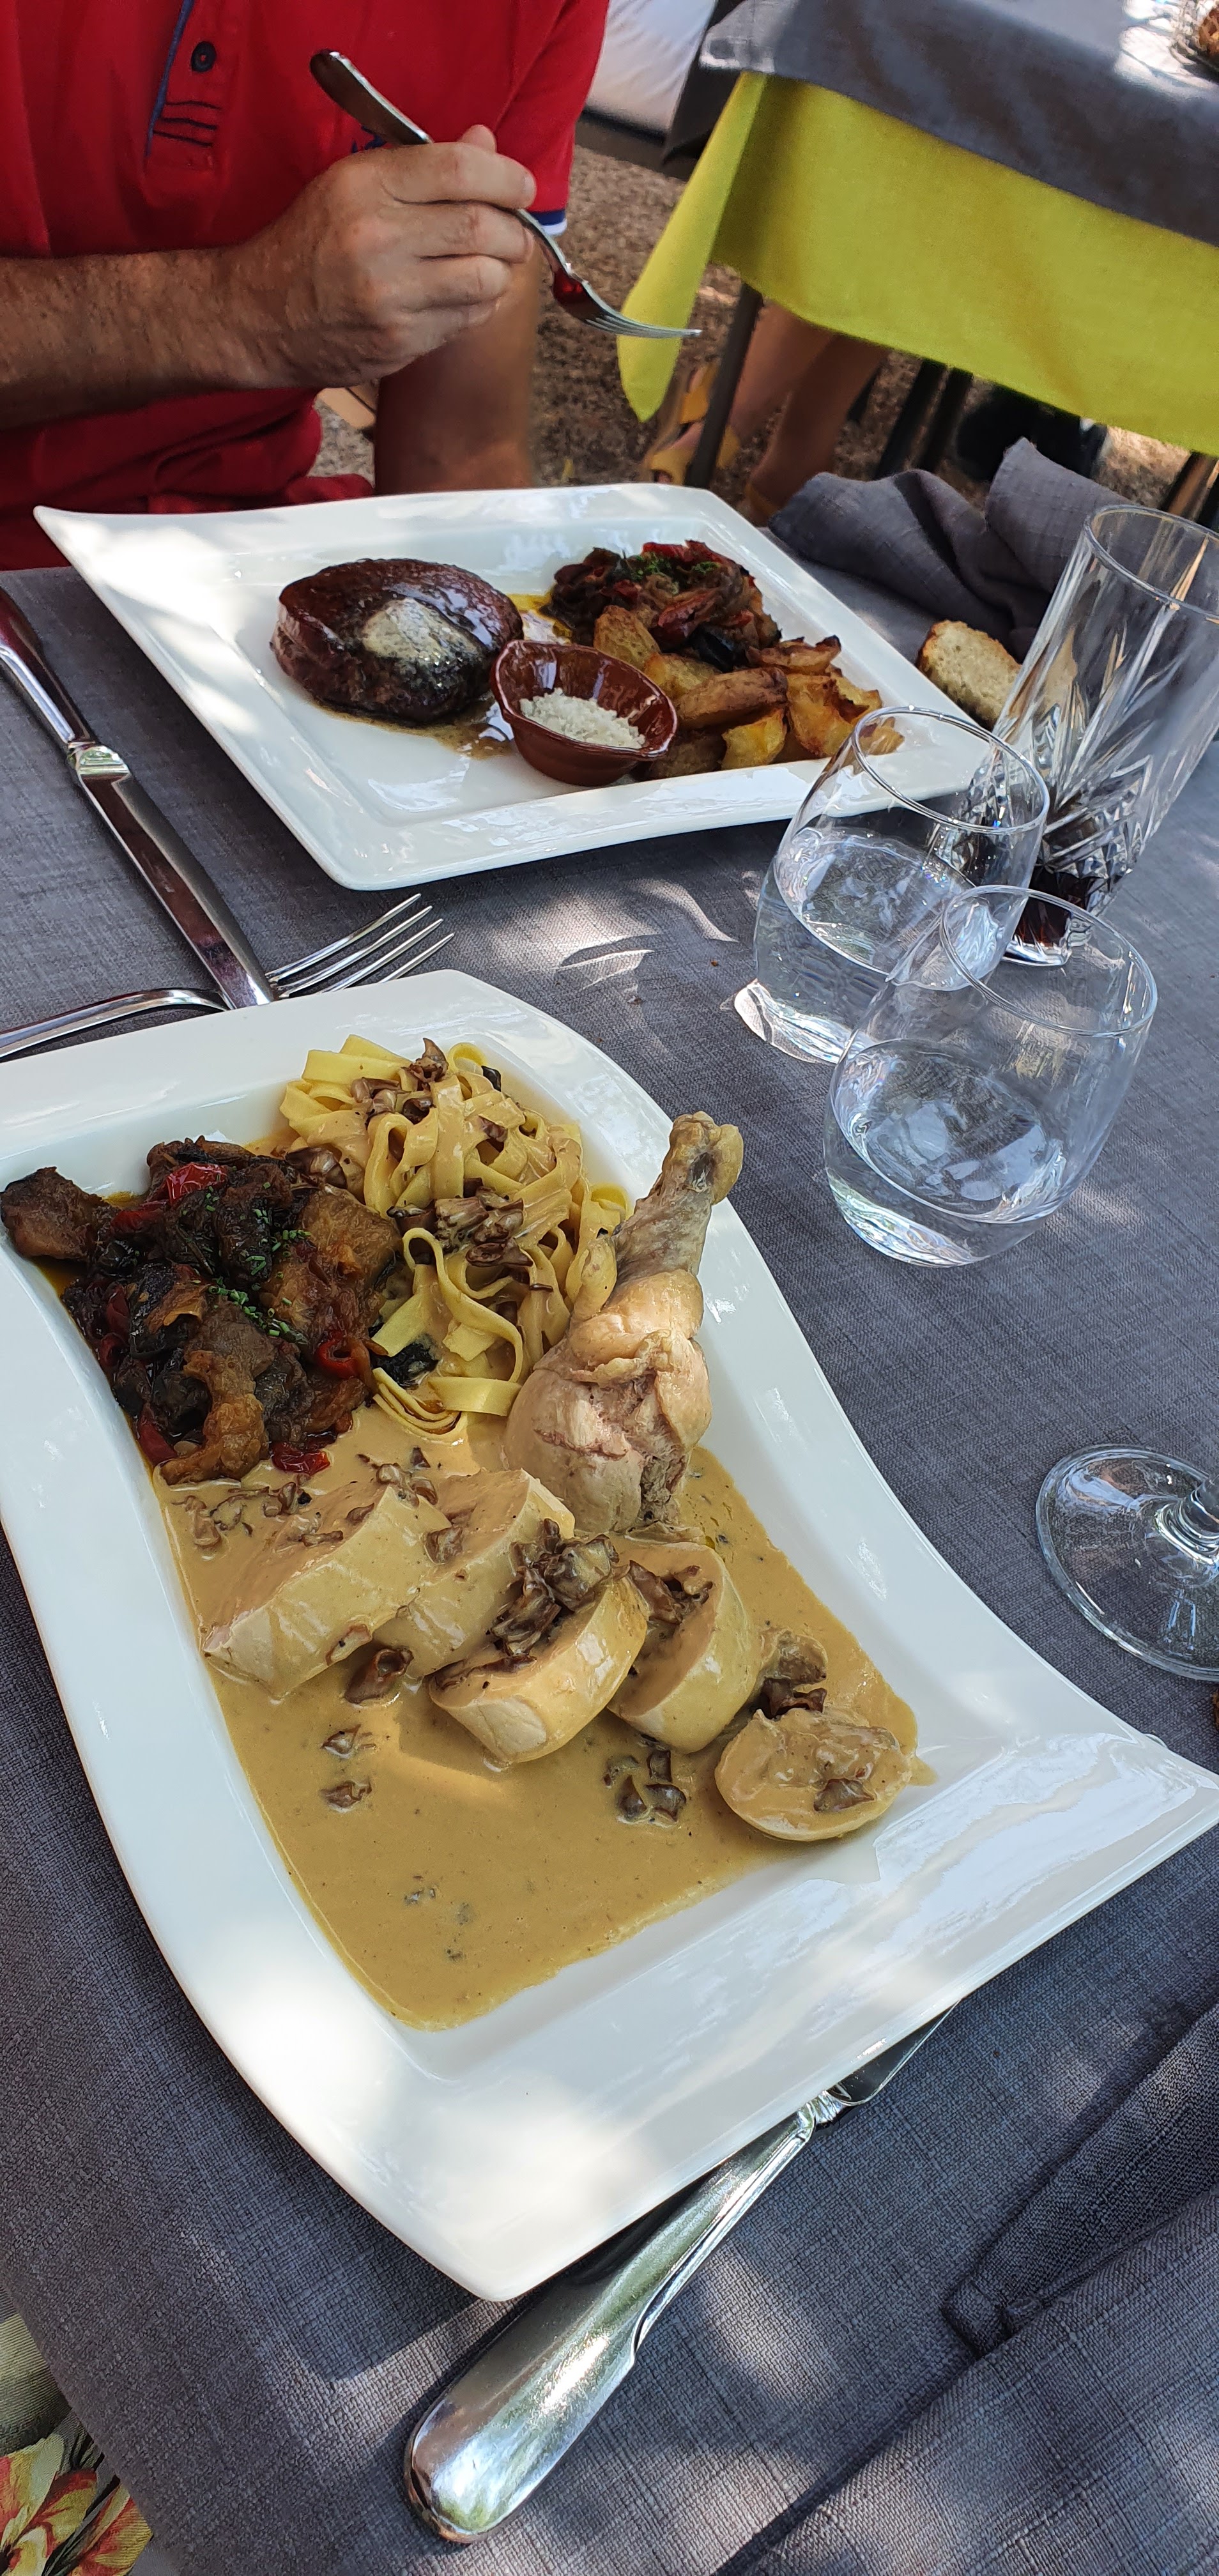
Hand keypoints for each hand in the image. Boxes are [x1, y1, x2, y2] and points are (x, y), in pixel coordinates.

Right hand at [221, 124, 535, 387]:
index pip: (458, 170)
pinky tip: (461, 296)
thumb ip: (422, 165)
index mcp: (365, 186)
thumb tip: (486, 144)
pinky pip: (465, 321)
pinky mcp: (398, 342)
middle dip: (513, 232)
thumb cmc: (310, 242)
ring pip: (484, 281)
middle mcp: (378, 239)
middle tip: (514, 234)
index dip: (506, 178)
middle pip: (482, 228)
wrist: (257, 314)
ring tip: (489, 265)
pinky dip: (477, 307)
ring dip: (500, 273)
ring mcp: (390, 297)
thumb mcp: (352, 184)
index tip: (522, 187)